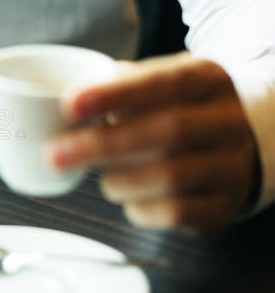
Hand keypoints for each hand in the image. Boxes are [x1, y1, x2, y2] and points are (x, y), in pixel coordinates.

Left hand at [47, 52, 258, 234]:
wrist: (237, 147)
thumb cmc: (178, 111)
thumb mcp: (157, 84)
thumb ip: (118, 86)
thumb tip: (70, 99)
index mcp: (207, 79)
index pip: (163, 82)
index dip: (114, 94)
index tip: (69, 106)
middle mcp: (229, 121)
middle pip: (168, 130)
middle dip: (102, 145)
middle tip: (54, 155)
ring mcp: (232, 166)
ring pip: (170, 176)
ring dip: (118, 180)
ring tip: (101, 177)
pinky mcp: (225, 206)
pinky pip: (175, 213)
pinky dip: (138, 208)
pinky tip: (128, 198)